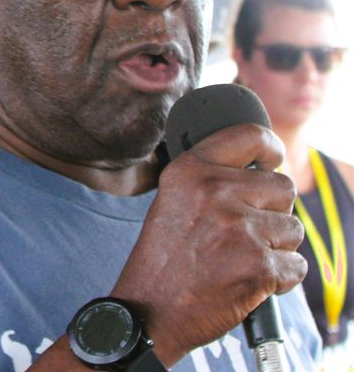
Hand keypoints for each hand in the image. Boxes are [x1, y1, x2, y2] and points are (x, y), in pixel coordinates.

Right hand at [110, 123, 306, 365]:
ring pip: (293, 228)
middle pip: (283, 188)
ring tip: (239, 259)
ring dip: (276, 247)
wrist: (149, 310)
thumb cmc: (162, 259)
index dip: (270, 148)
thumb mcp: (172, 201)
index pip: (249, 136)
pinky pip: (296, 265)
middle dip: (273, 211)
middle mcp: (215, 192)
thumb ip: (211, 180)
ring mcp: (239, 228)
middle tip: (243, 233)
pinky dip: (279, 279)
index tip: (272, 160)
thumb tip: (261, 168)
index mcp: (190, 171)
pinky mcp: (258, 264)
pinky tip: (247, 280)